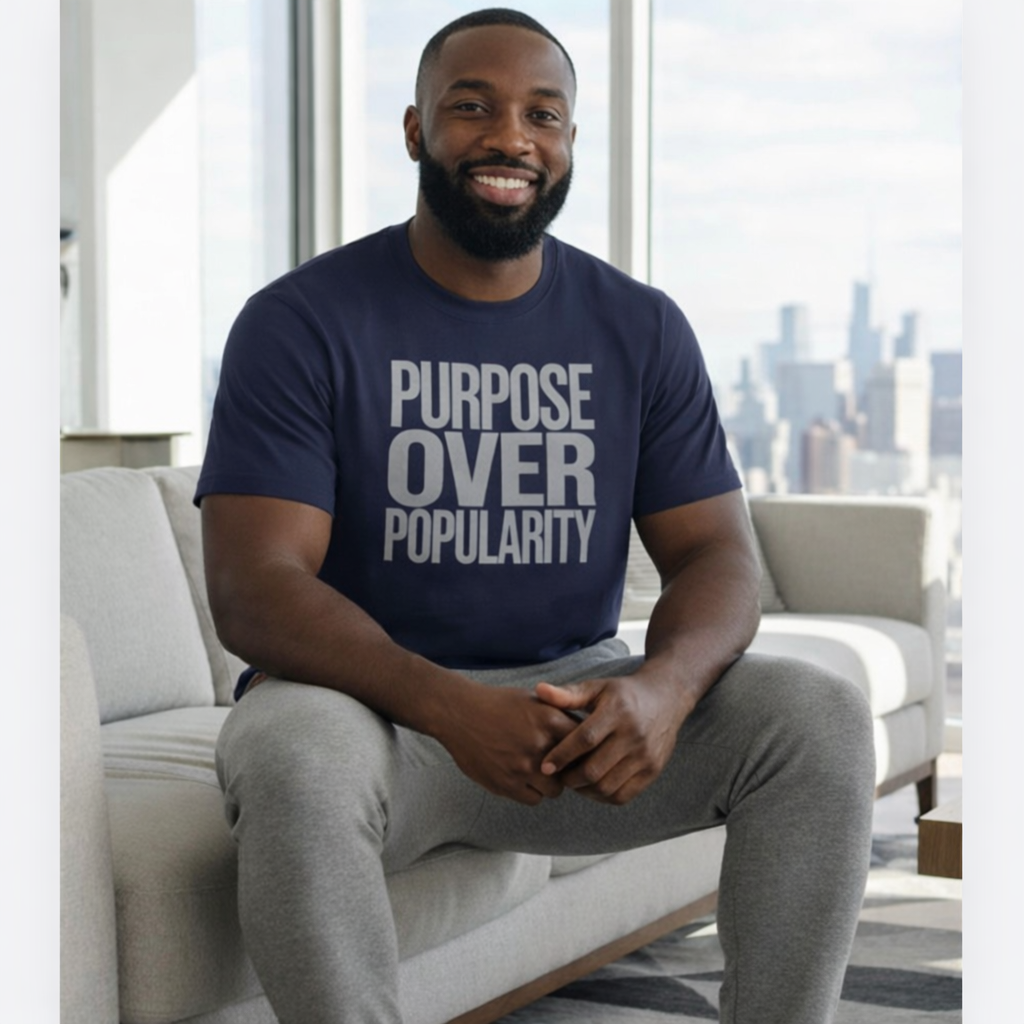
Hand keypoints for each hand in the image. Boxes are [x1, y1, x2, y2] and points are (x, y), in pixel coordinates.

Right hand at [434, 684, 580, 805]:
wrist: (458, 713)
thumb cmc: (497, 704)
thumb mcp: (532, 699)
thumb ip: (558, 715)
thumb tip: (585, 731)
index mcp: (549, 719)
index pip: (583, 743)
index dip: (582, 750)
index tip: (578, 752)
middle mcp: (539, 745)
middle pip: (572, 771)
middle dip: (568, 770)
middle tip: (559, 766)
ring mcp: (522, 767)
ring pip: (555, 790)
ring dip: (549, 783)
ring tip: (538, 771)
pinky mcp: (505, 784)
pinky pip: (533, 799)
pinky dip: (531, 791)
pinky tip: (522, 777)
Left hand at [534, 674, 687, 804]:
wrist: (666, 699)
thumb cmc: (623, 694)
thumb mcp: (598, 687)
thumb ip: (569, 694)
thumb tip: (539, 690)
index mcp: (617, 711)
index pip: (585, 739)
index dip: (562, 755)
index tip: (545, 766)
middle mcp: (634, 735)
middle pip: (595, 769)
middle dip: (570, 777)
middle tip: (558, 775)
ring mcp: (646, 756)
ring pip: (607, 786)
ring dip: (584, 789)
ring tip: (573, 779)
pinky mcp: (653, 771)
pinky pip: (623, 795)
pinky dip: (602, 796)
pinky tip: (592, 786)